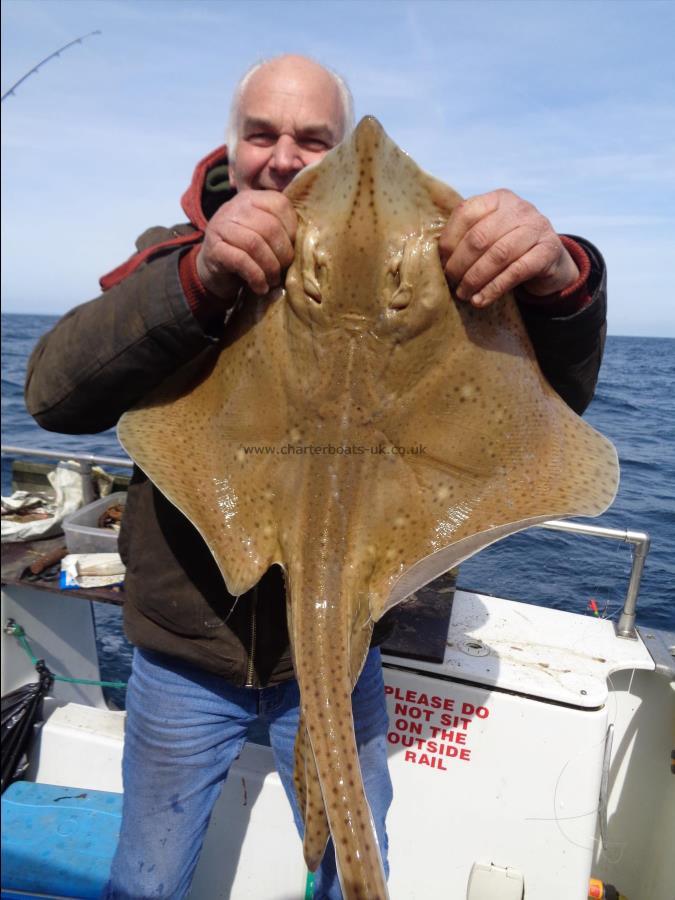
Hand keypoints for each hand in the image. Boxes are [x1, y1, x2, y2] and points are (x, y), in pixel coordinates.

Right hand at [196, 190, 296, 301]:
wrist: (214, 270)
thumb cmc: (247, 253)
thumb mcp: (264, 235)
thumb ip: (281, 230)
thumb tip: (309, 241)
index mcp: (252, 198)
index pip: (280, 205)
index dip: (292, 230)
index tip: (292, 249)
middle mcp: (235, 207)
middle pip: (270, 227)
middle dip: (282, 254)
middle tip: (283, 270)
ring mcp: (221, 226)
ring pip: (255, 244)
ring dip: (270, 267)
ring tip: (273, 280)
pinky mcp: (213, 248)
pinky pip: (241, 261)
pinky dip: (256, 277)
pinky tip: (260, 287)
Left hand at [438, 189, 578, 306]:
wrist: (550, 261)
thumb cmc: (510, 248)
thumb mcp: (491, 234)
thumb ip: (468, 236)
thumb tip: (435, 258)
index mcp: (498, 199)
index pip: (465, 213)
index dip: (449, 241)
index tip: (441, 263)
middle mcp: (519, 208)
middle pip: (480, 237)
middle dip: (460, 264)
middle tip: (451, 282)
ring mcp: (537, 227)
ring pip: (498, 254)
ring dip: (475, 279)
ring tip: (464, 294)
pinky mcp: (548, 251)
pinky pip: (516, 271)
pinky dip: (494, 288)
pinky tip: (481, 300)